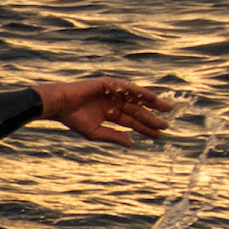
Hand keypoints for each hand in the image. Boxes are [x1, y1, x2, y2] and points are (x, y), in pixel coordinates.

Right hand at [33, 75, 170, 144]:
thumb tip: (131, 143)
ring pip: (136, 99)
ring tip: (166, 109)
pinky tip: (152, 98)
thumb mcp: (96, 132)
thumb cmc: (74, 119)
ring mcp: (112, 92)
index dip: (145, 129)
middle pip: (137, 111)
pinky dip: (140, 92)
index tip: (159, 135)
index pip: (132, 122)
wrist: (60, 104)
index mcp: (110, 114)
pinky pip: (128, 88)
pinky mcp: (109, 84)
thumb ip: (114, 136)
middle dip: (152, 118)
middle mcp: (113, 103)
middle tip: (167, 125)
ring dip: (151, 103)